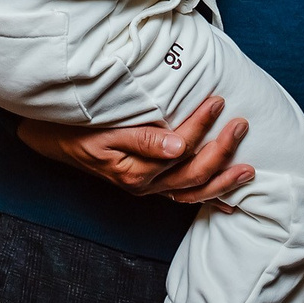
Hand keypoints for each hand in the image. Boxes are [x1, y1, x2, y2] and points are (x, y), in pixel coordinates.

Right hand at [18, 95, 253, 210]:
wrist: (54, 140)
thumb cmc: (78, 130)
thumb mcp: (105, 133)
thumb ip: (143, 139)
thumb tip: (180, 145)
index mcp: (136, 170)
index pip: (180, 148)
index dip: (201, 124)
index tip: (218, 100)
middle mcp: (146, 185)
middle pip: (193, 174)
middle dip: (222, 150)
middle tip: (241, 124)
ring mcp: (149, 189)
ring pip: (194, 191)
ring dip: (223, 180)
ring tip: (249, 169)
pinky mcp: (151, 187)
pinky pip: (185, 198)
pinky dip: (208, 199)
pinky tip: (228, 201)